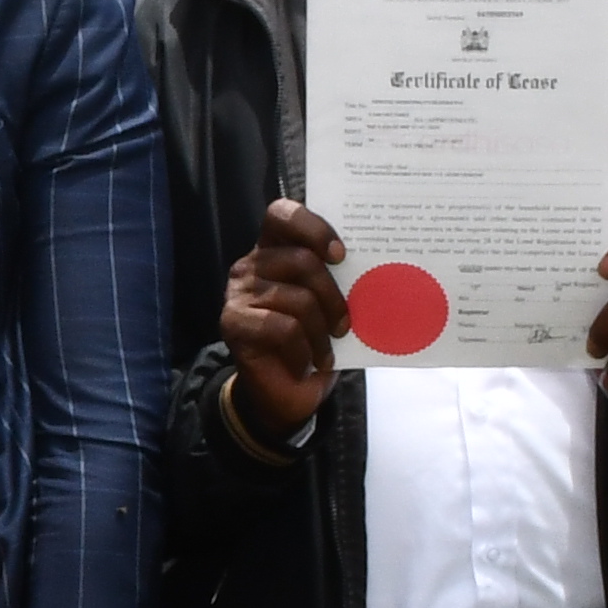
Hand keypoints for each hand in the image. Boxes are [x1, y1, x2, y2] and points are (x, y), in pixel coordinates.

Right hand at [217, 199, 345, 444]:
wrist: (285, 394)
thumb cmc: (312, 342)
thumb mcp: (329, 305)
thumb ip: (338, 280)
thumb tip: (375, 268)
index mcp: (275, 249)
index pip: (282, 213)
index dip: (313, 227)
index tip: (340, 255)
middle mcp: (251, 264)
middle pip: (302, 260)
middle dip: (333, 296)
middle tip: (344, 325)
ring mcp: (238, 292)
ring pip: (298, 298)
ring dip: (320, 332)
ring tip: (325, 351)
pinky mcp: (233, 322)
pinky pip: (283, 328)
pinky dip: (303, 351)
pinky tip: (306, 364)